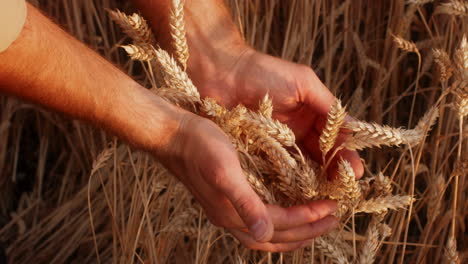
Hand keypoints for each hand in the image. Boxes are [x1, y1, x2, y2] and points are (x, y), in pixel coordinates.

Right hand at [154, 111, 338, 251]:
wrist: (172, 135)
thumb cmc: (199, 146)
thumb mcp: (224, 170)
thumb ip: (244, 203)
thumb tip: (266, 232)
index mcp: (232, 214)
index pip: (280, 223)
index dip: (307, 218)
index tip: (330, 207)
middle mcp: (231, 218)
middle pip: (276, 236)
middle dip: (307, 231)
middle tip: (333, 219)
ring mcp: (227, 210)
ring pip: (267, 232)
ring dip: (294, 230)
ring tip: (316, 222)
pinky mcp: (226, 200)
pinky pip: (259, 219)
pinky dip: (278, 221)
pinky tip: (286, 209)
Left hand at [190, 47, 363, 179]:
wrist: (221, 73)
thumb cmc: (263, 72)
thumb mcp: (303, 82)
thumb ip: (327, 105)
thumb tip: (354, 128)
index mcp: (310, 114)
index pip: (334, 139)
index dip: (345, 155)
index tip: (354, 172)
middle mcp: (296, 131)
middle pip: (320, 157)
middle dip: (332, 173)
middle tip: (343, 189)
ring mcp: (277, 144)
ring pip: (300, 167)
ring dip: (313, 181)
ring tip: (324, 197)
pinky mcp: (257, 152)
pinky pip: (275, 170)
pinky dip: (286, 181)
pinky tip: (295, 194)